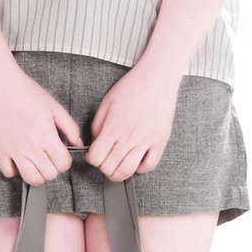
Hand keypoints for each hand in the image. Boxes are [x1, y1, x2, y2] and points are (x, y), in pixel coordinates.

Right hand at [0, 68, 84, 185]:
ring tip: (36, 163)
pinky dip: (14, 170)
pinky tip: (18, 159)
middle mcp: (31, 148)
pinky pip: (9, 173)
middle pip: (49, 175)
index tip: (61, 155)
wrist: (1, 85)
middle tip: (49, 158)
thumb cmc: (28, 93)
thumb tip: (77, 143)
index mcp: (47, 137)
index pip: (63, 164)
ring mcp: (14, 152)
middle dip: (53, 168)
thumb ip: (70, 127)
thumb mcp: (55, 107)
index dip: (65, 161)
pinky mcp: (0, 151)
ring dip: (37, 174)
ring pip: (31, 179)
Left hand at [85, 63, 180, 180]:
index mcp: (113, 127)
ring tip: (117, 167)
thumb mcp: (107, 102)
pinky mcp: (159, 142)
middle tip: (105, 161)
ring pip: (128, 171)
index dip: (92, 159)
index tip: (94, 155)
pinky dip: (140, 169)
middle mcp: (129, 137)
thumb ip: (98, 124)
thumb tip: (96, 143)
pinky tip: (136, 161)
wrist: (158, 78)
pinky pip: (149, 166)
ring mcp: (145, 141)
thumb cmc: (132, 87)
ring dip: (119, 174)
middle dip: (103, 167)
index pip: (96, 157)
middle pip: (109, 168)